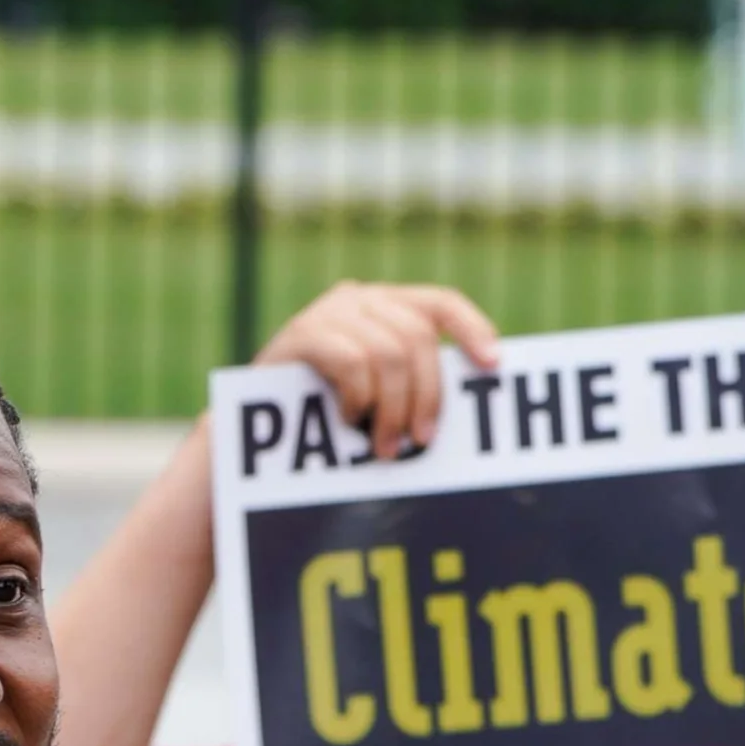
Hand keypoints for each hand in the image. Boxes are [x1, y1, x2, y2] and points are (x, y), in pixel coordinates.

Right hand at [254, 280, 502, 461]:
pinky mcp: (301, 333)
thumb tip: (473, 390)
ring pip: (389, 352)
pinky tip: (348, 419)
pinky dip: (358, 397)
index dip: (472, 328)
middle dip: (426, 395)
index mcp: (385, 304)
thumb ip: (410, 379)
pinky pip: (351, 361)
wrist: (250, 424)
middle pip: (418, 337)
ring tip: (383, 446)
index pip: (440, 302)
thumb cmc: (323, 412)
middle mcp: (359, 298)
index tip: (494, 365)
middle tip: (420, 442)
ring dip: (392, 408)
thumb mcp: (375, 389)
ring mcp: (328, 312)